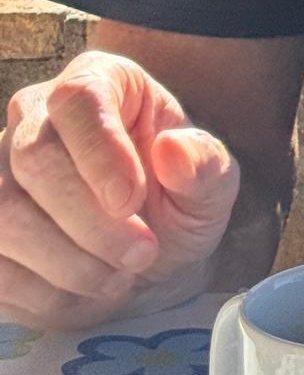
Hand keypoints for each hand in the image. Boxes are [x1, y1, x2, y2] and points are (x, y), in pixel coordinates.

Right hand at [0, 50, 240, 329]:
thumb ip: (205, 164)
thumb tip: (174, 147)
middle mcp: (36, 114)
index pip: (78, 99)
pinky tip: (80, 294)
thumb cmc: (178, 202)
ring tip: (118, 278)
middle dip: (89, 221)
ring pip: (3, 213)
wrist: (145, 254)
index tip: (131, 201)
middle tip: (140, 254)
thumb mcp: (212, 184)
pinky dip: (39, 292)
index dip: (99, 151)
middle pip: (34, 157)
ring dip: (66, 262)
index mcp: (100, 81)